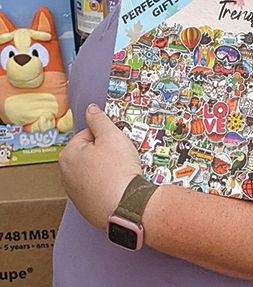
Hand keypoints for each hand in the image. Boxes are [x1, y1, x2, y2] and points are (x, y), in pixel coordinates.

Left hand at [59, 104, 142, 229]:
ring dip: (106, 169)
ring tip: (121, 172)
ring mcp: (74, 193)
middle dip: (105, 152)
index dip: (106, 136)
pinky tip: (118, 186)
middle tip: (121, 157)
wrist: (124, 205)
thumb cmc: (117, 169)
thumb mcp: (112, 135)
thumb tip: (90, 109)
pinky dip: (106, 185)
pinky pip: (97, 188)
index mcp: (68, 155)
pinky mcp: (85, 206)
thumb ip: (99, 119)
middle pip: (89, 152)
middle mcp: (65, 174)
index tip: (117, 143)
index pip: (88, 134)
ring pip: (93, 171)